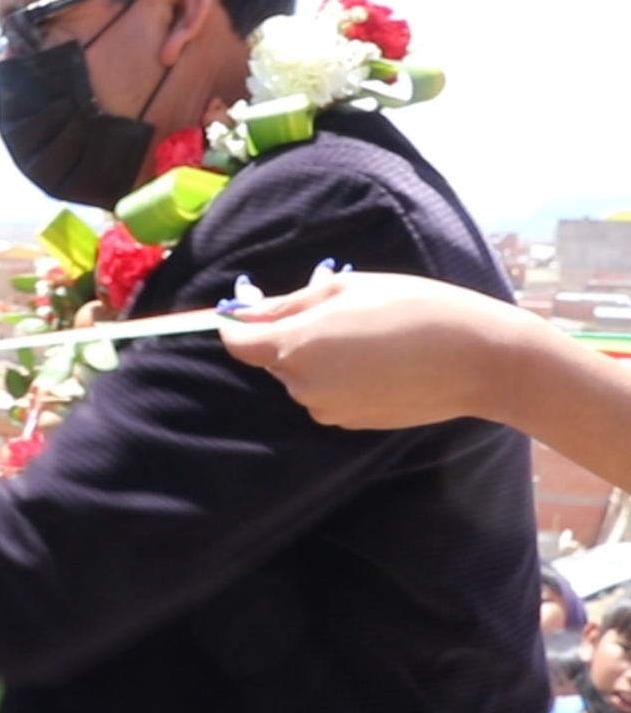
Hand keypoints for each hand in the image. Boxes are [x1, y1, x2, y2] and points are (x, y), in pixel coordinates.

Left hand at [220, 269, 535, 429]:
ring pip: (304, 378)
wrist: (476, 357)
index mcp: (294, 348)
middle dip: (292, 336)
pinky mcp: (352, 424)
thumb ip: (290, 304)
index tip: (246, 312)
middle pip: (274, 360)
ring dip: (321, 357)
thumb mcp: (348, 288)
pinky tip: (382, 362)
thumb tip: (249, 313)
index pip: (237, 344)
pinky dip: (343, 378)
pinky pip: (331, 395)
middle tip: (338, 311)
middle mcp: (302, 386)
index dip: (236, 326)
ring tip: (370, 335)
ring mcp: (327, 410)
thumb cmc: (413, 309)